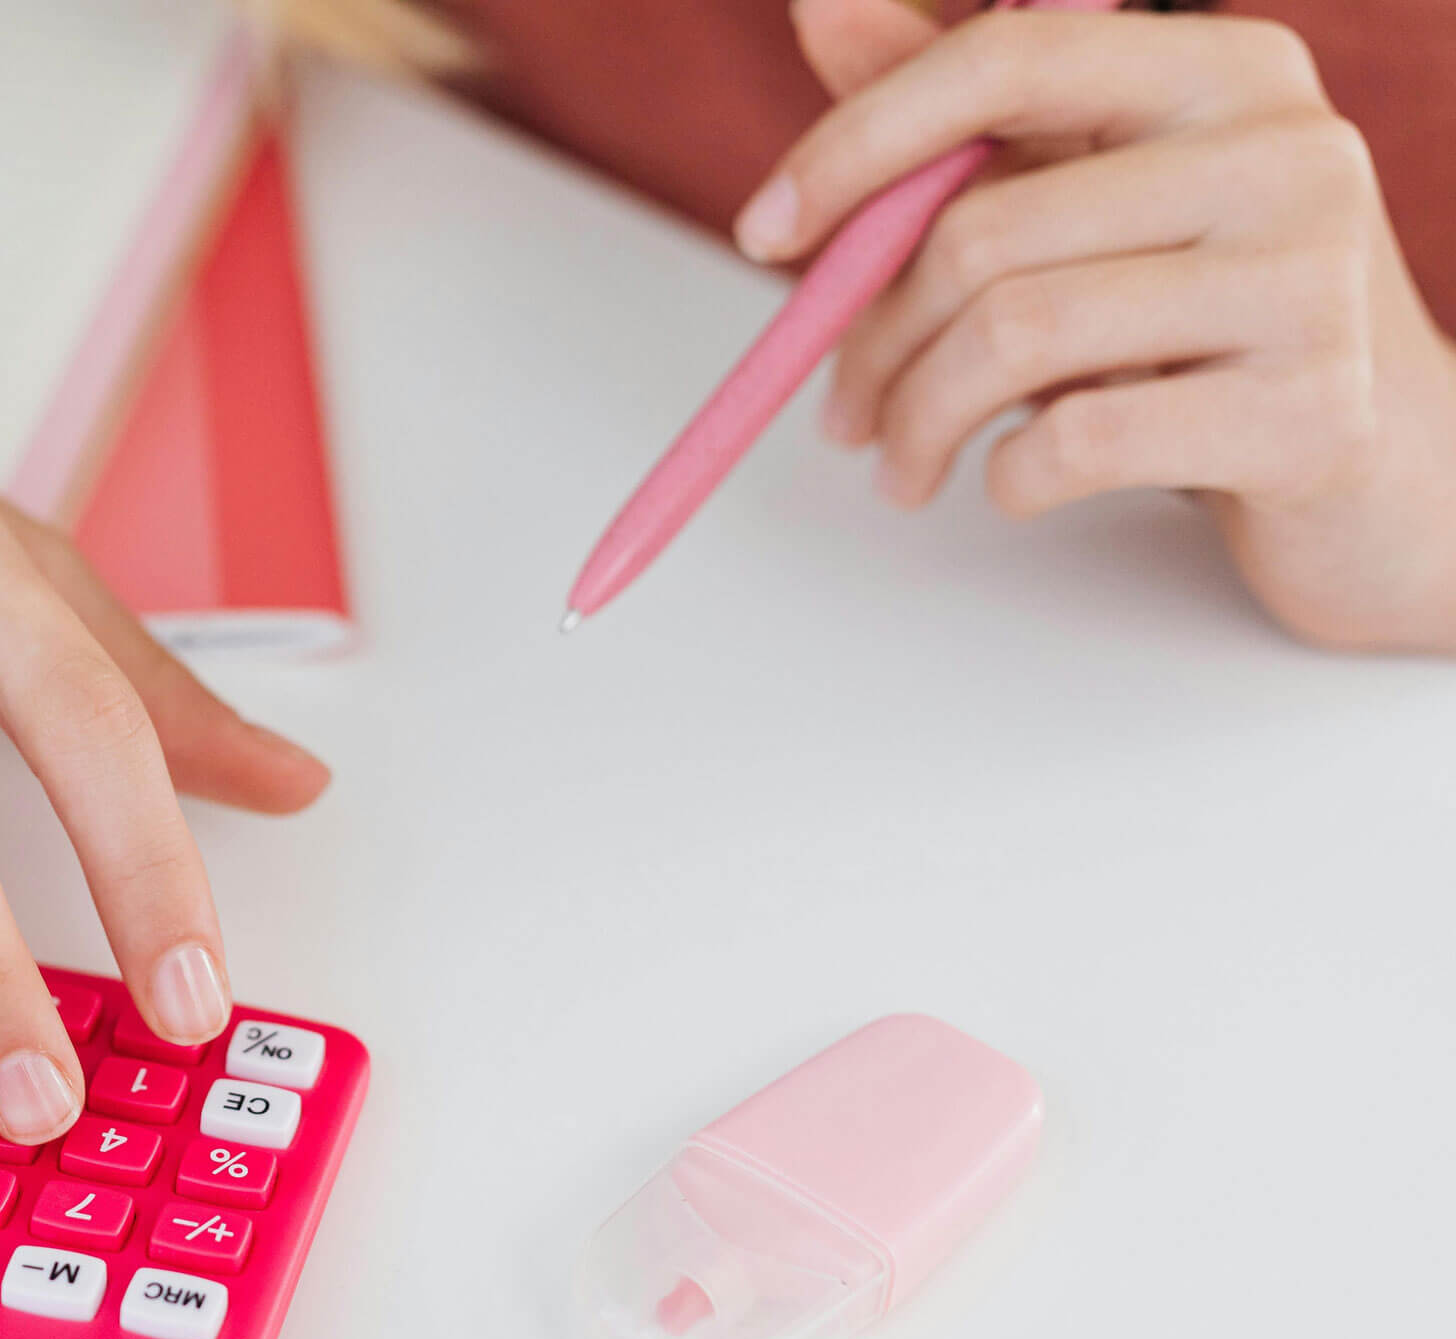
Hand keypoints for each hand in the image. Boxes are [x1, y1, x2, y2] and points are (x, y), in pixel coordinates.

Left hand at [739, 0, 1455, 651]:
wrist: (1380, 468)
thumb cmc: (1202, 325)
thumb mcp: (1086, 199)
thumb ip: (959, 111)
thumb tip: (822, 0)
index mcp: (1222, 69)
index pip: (998, 60)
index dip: (855, 144)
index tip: (764, 232)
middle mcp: (1284, 148)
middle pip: (983, 229)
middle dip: (873, 339)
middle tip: (844, 414)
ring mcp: (1312, 276)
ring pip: (1017, 336)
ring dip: (919, 422)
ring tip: (901, 466)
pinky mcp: (1311, 409)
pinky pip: (1079, 440)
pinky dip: (1008, 479)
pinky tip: (1012, 484)